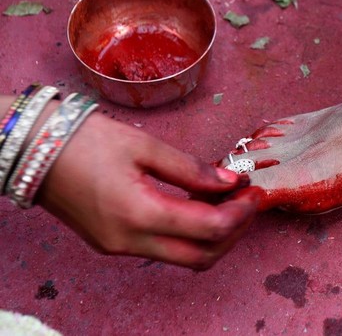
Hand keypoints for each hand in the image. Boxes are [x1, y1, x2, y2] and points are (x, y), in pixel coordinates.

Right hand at [35, 111, 258, 269]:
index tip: (254, 190)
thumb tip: (231, 181)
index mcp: (139, 214)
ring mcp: (119, 247)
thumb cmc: (84, 139)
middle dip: (234, 231)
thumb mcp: (144, 146)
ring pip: (184, 258)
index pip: (209, 229)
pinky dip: (190, 234)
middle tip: (249, 200)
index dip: (240, 213)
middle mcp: (129, 241)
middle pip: (202, 256)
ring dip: (215, 236)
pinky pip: (163, 250)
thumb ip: (192, 169)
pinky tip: (201, 205)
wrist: (31, 149)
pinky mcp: (113, 243)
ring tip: (230, 200)